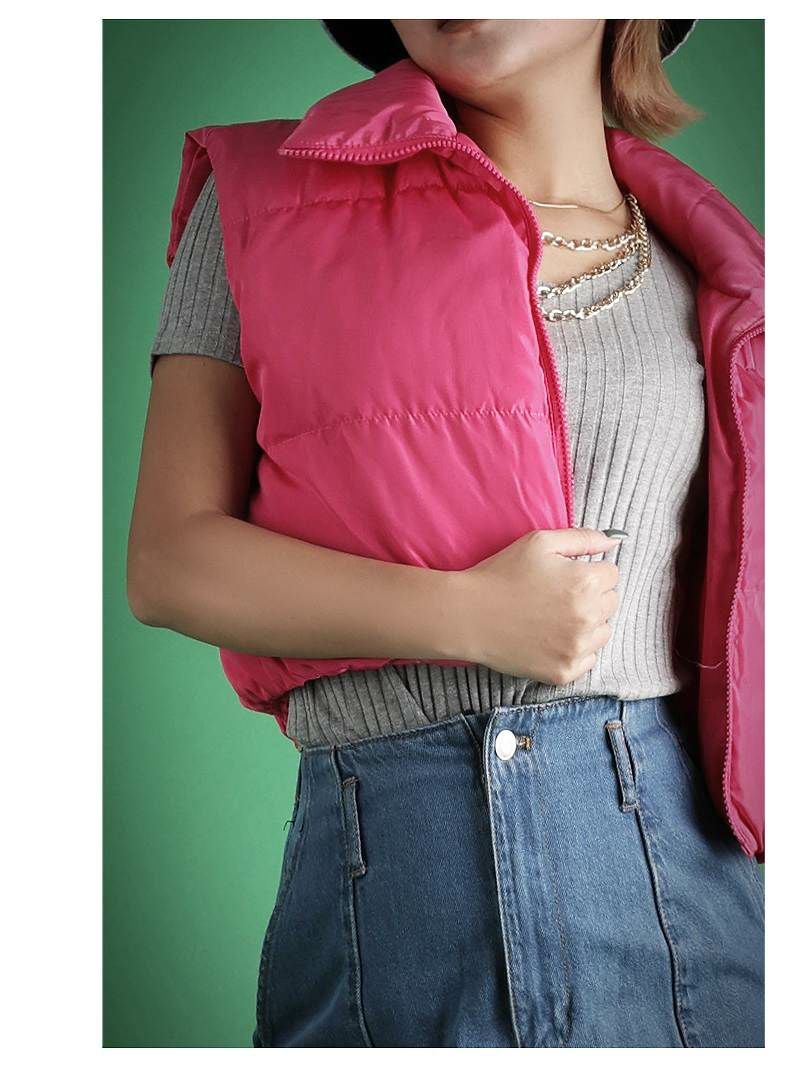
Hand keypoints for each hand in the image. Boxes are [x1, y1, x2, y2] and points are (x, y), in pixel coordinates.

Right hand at [455, 526, 621, 683]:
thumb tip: (613, 541)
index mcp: (586, 582)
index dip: (588, 571)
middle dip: (590, 596)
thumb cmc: (501, 574)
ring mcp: (577, 648)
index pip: (612, 574)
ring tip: (554, 617)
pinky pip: (588, 660)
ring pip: (603, 632)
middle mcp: (588, 617)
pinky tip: (550, 638)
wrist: (468, 615)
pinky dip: (575, 650)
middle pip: (611, 602)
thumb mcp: (540, 542)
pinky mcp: (564, 671)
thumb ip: (582, 538)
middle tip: (556, 596)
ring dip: (587, 624)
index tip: (565, 576)